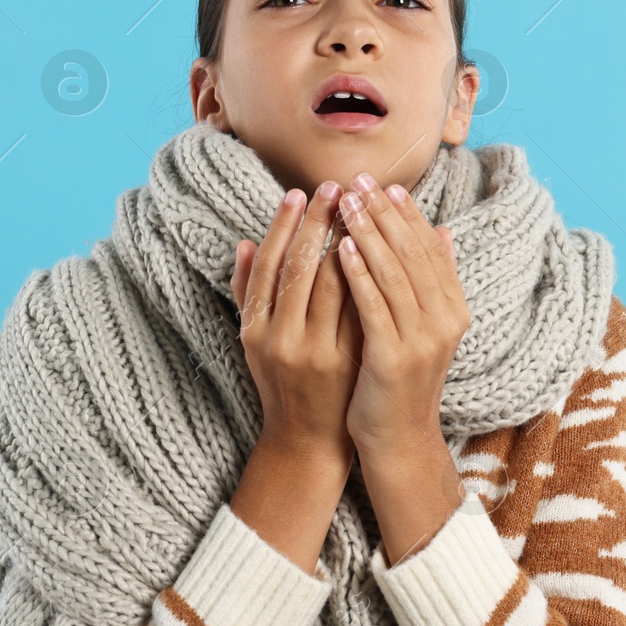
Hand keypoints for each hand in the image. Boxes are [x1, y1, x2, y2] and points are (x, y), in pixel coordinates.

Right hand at [230, 181, 364, 462]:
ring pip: (334, 285)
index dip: (283, 225)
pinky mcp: (348, 362)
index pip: (269, 265)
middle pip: (302, 267)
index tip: (298, 192)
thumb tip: (247, 242)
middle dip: (320, 222)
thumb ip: (248, 291)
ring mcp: (317, 352)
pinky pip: (360, 309)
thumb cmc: (280, 381)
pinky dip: (368, 277)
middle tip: (337, 186)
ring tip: (361, 208)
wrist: (307, 440)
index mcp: (254, 329)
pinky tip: (379, 249)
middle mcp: (281, 339)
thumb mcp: (253, 340)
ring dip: (348, 241)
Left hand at [334, 173, 469, 457]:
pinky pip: (374, 306)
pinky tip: (341, 248)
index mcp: (453, 309)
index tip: (384, 185)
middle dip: (384, 213)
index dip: (408, 215)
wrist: (397, 438)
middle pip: (413, 253)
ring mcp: (422, 340)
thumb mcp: (424, 327)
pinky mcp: (393, 357)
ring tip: (346, 203)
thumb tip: (443, 231)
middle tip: (360, 181)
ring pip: (394, 273)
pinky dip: (359, 273)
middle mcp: (444, 321)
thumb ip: (432, 281)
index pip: (430, 249)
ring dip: (369, 233)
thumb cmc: (399, 378)